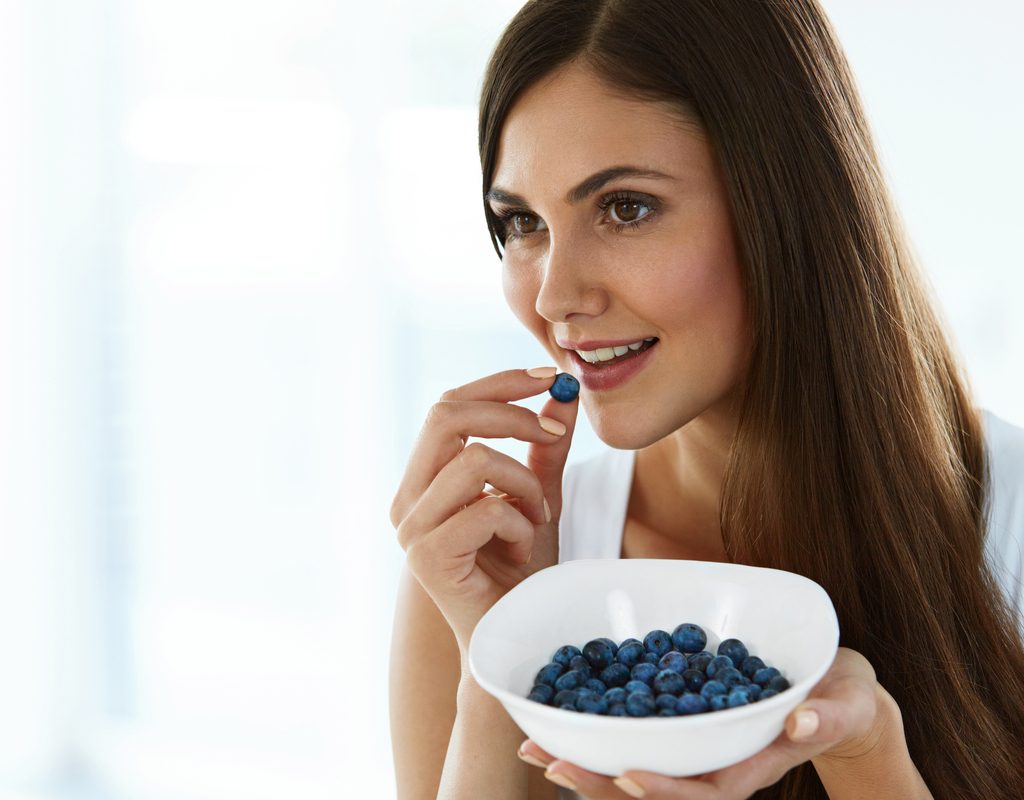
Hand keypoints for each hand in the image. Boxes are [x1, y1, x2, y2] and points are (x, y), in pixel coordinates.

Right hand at [389, 367, 578, 655]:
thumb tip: (562, 392)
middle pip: (447, 416)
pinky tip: (523, 549)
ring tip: (539, 516)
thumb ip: (544, 447)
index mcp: (425, 478)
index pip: (448, 405)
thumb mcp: (538, 495)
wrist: (519, 636)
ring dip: (524, 485)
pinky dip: (521, 523)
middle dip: (511, 414)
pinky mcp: (426, 557)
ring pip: (474, 461)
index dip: (499, 383)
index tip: (550, 375)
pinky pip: (486, 509)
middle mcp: (408, 498)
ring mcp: (411, 528)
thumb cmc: (522, 572)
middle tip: (556, 434)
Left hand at [518, 647, 884, 798]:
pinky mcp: (685, 726)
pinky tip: (561, 720)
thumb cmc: (842, 701)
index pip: (706, 790)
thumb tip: (803, 723)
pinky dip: (600, 731)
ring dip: (588, 760)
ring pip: (637, 764)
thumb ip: (828, 716)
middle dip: (602, 781)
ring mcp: (698, 748)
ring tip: (536, 747)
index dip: (667, 789)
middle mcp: (717, 763)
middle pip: (655, 785)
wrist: (835, 697)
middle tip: (551, 763)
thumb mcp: (844, 705)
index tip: (627, 777)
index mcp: (753, 765)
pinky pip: (639, 736)